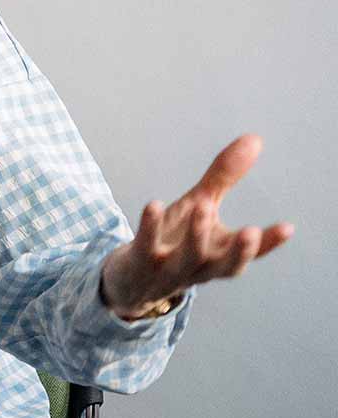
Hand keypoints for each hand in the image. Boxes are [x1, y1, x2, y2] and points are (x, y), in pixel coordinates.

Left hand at [100, 134, 293, 319]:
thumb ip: (224, 177)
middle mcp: (199, 267)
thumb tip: (254, 139)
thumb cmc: (173, 239)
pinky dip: (150, 226)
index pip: (248, 253)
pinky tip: (154, 204)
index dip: (268, 243)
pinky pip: (145, 245)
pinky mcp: (139, 262)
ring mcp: (169, 268)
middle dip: (238, 251)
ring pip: (187, 258)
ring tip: (201, 205)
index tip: (287, 228)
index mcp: (218, 255)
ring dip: (195, 235)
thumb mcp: (200, 205)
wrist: (130, 278)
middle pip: (223, 265)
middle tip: (250, 232)